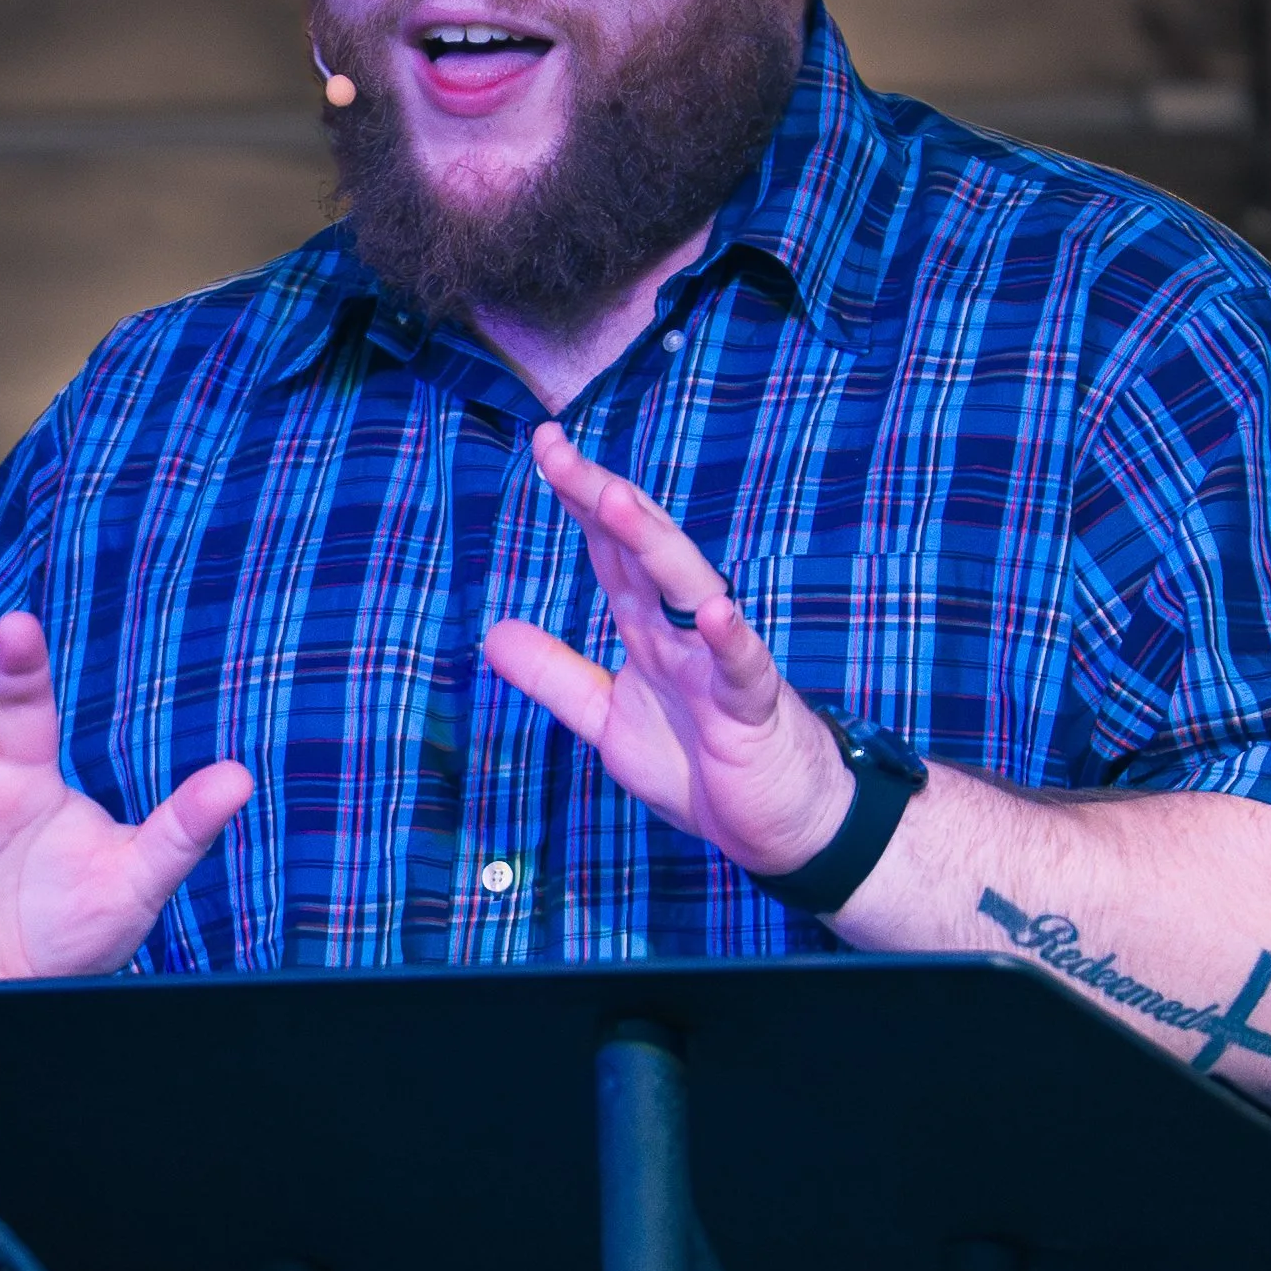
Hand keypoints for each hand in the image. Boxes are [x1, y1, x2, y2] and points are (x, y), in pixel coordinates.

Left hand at [483, 424, 850, 876]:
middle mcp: (683, 630)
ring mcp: (721, 663)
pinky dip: (732, 640)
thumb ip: (556, 676)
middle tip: (556, 451)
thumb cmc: (701, 764)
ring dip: (653, 543)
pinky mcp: (754, 707)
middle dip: (601, 498)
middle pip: (641, 550)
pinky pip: (744, 668)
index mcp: (649, 629)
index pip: (609, 551)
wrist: (778, 825)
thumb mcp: (606, 720)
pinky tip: (718, 612)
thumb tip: (492, 634)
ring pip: (689, 588)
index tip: (545, 445)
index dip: (578, 500)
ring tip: (614, 498)